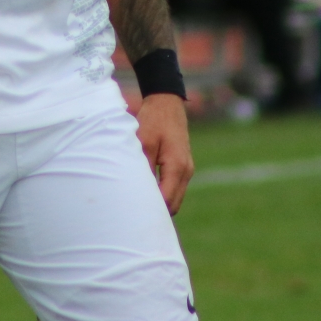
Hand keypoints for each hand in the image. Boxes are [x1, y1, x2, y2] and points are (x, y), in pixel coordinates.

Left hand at [136, 93, 194, 215]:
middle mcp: (186, 171)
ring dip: (160, 203)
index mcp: (177, 166)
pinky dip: (163, 194)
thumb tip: (137, 192)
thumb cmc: (154, 120)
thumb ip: (142, 168)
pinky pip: (175, 188)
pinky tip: (147, 193)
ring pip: (175, 198)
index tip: (134, 218)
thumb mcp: (143, 143)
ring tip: (138, 207)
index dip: (152, 212)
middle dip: (157, 213)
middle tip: (134, 217)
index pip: (166, 201)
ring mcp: (187, 169)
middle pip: (173, 205)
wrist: (167, 103)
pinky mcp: (183, 166)